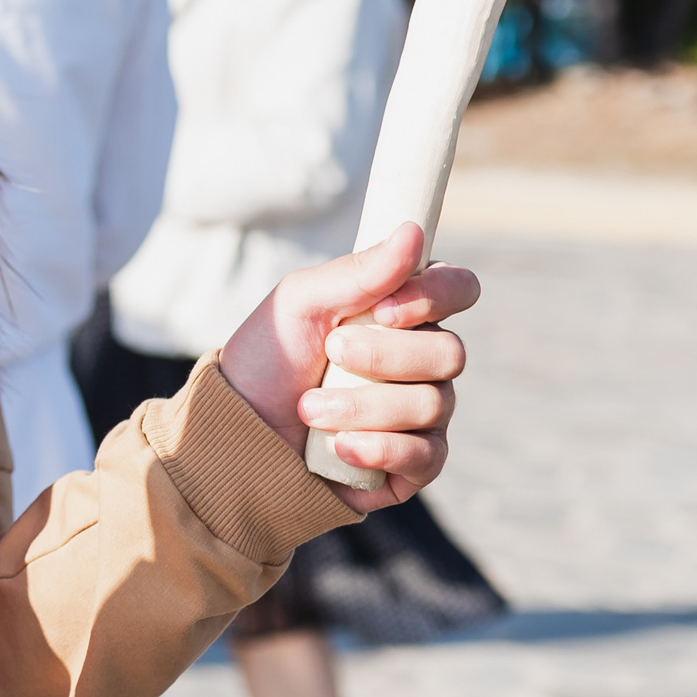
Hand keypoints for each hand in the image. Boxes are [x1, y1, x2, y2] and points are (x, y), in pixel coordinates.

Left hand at [219, 222, 474, 513]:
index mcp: (402, 312)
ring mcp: (422, 414)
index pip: (459, 288)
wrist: (237, 430)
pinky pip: (427, 456)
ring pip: (434, 404)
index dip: (434, 296)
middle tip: (328, 354)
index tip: (382, 310)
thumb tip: (413, 232)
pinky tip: (339, 446)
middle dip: (383, 357)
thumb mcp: (298, 304)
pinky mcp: (412, 464)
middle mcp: (422, 361)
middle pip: (450, 353)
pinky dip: (379, 449)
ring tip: (308, 408)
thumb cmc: (268, 358)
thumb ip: (356, 272)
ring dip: (361, 405)